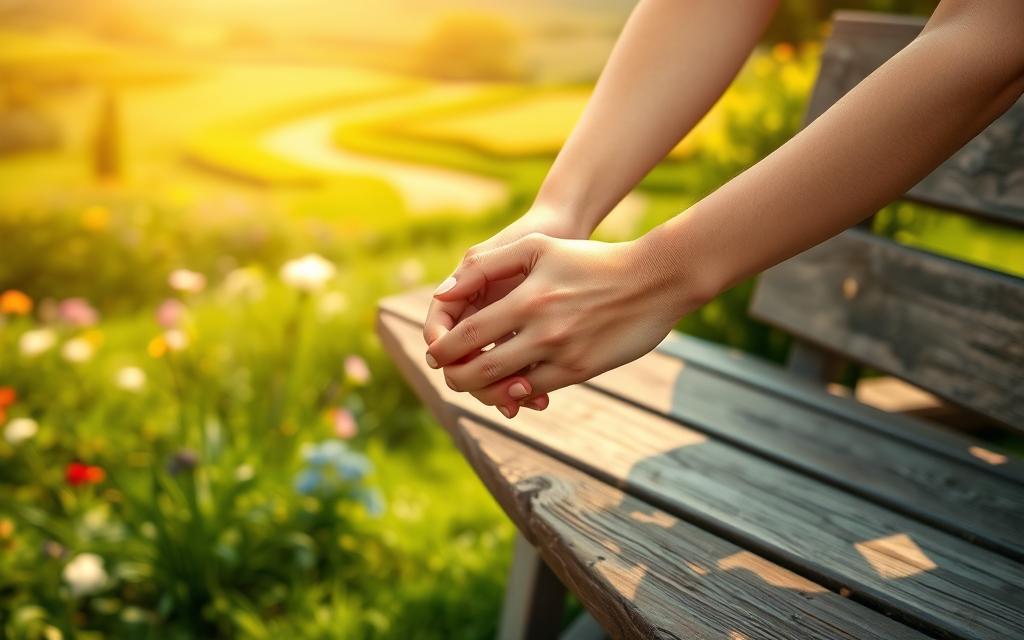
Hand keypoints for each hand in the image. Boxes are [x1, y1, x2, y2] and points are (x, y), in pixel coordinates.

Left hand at [425, 232, 708, 418]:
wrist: (653, 279)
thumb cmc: (590, 259)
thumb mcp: (537, 247)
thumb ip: (486, 266)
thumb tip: (442, 292)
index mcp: (526, 299)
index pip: (466, 335)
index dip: (442, 350)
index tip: (435, 354)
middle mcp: (542, 331)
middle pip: (479, 370)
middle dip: (455, 378)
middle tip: (449, 376)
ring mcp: (563, 354)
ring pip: (507, 388)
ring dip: (484, 392)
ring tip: (475, 383)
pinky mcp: (582, 370)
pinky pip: (537, 390)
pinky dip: (518, 392)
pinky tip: (511, 385)